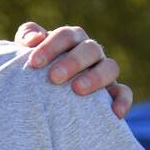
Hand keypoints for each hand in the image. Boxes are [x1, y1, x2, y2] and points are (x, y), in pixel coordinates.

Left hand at [15, 22, 130, 118]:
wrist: (42, 91)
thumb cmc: (34, 67)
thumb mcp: (26, 50)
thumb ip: (26, 37)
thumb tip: (34, 39)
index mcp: (71, 39)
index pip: (65, 36)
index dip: (50, 46)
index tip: (33, 63)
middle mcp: (90, 51)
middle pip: (90, 48)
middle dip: (73, 61)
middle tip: (53, 77)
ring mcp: (103, 70)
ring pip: (110, 67)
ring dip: (95, 77)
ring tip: (77, 90)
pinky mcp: (112, 91)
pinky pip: (123, 93)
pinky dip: (122, 101)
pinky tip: (114, 113)